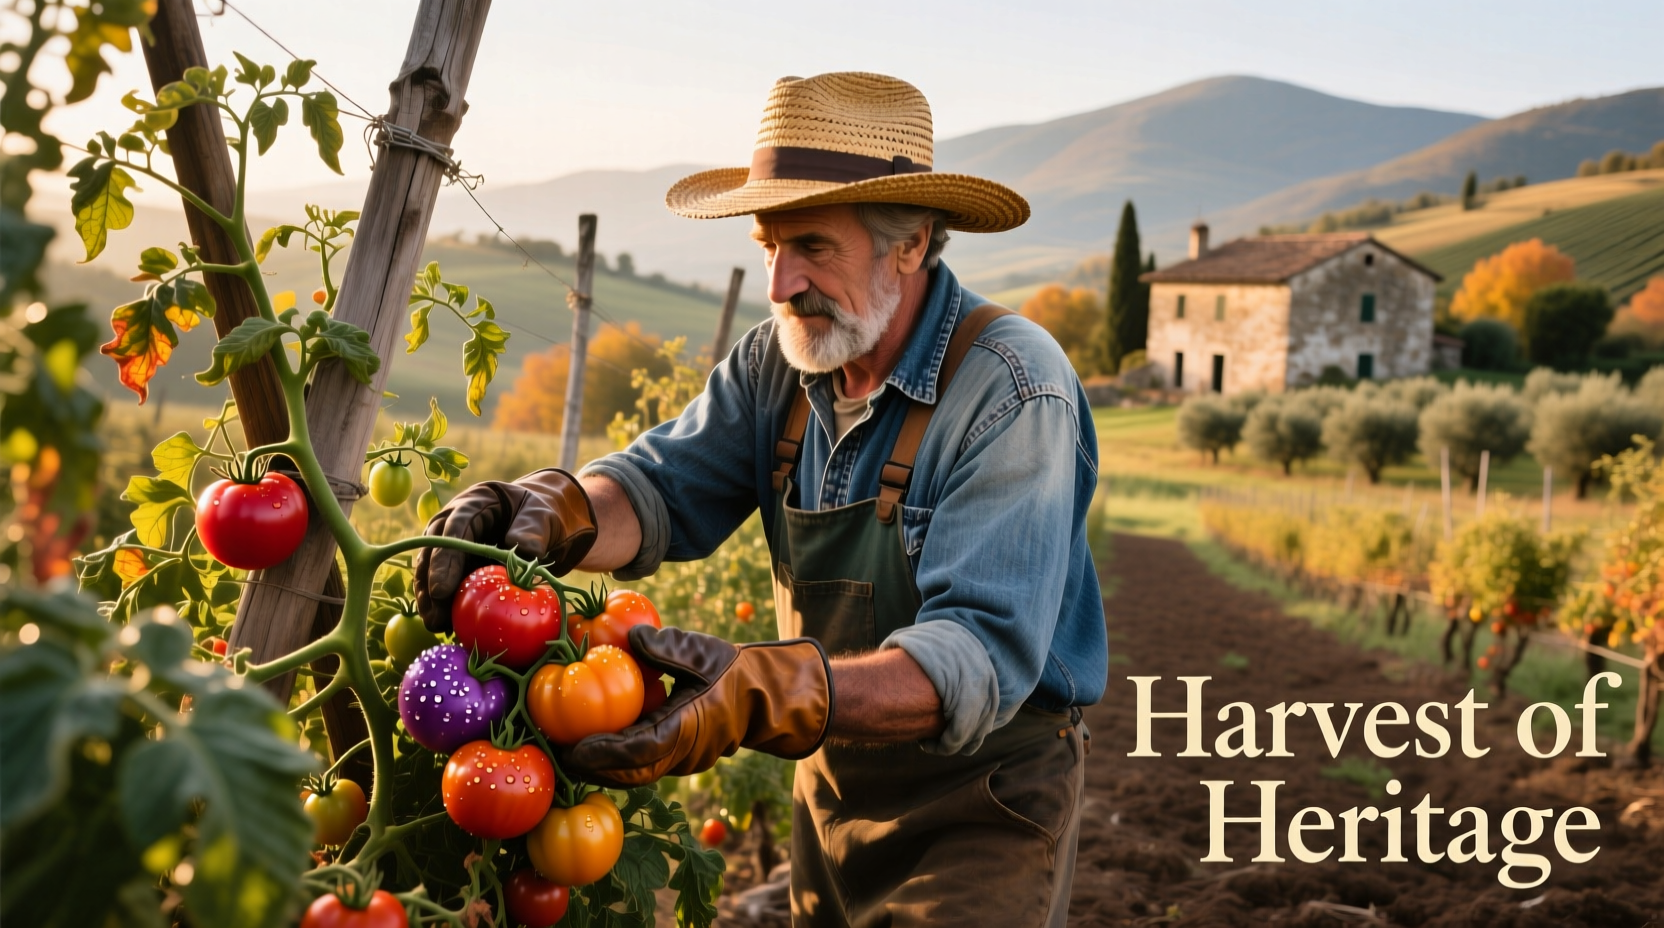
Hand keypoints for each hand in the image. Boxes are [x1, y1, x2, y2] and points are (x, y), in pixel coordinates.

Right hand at [413, 469, 596, 630]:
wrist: (538, 523)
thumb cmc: (540, 516)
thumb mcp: (543, 516)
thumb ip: (533, 529)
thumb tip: (522, 550)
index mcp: (474, 503)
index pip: (453, 529)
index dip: (444, 560)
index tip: (442, 591)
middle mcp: (453, 521)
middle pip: (433, 552)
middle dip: (430, 586)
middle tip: (435, 617)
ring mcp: (451, 543)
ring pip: (430, 570)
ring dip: (430, 599)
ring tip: (437, 626)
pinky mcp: (454, 563)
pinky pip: (443, 583)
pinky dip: (443, 604)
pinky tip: (447, 626)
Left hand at [561, 625, 832, 787]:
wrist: (764, 698)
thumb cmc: (733, 672)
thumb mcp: (702, 651)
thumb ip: (667, 646)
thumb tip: (631, 636)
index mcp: (688, 728)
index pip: (640, 749)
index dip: (605, 752)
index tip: (574, 749)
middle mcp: (682, 752)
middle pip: (630, 772)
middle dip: (593, 768)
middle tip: (556, 755)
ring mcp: (680, 759)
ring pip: (634, 773)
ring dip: (601, 768)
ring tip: (565, 754)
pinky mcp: (676, 757)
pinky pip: (641, 766)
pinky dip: (615, 762)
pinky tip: (590, 748)